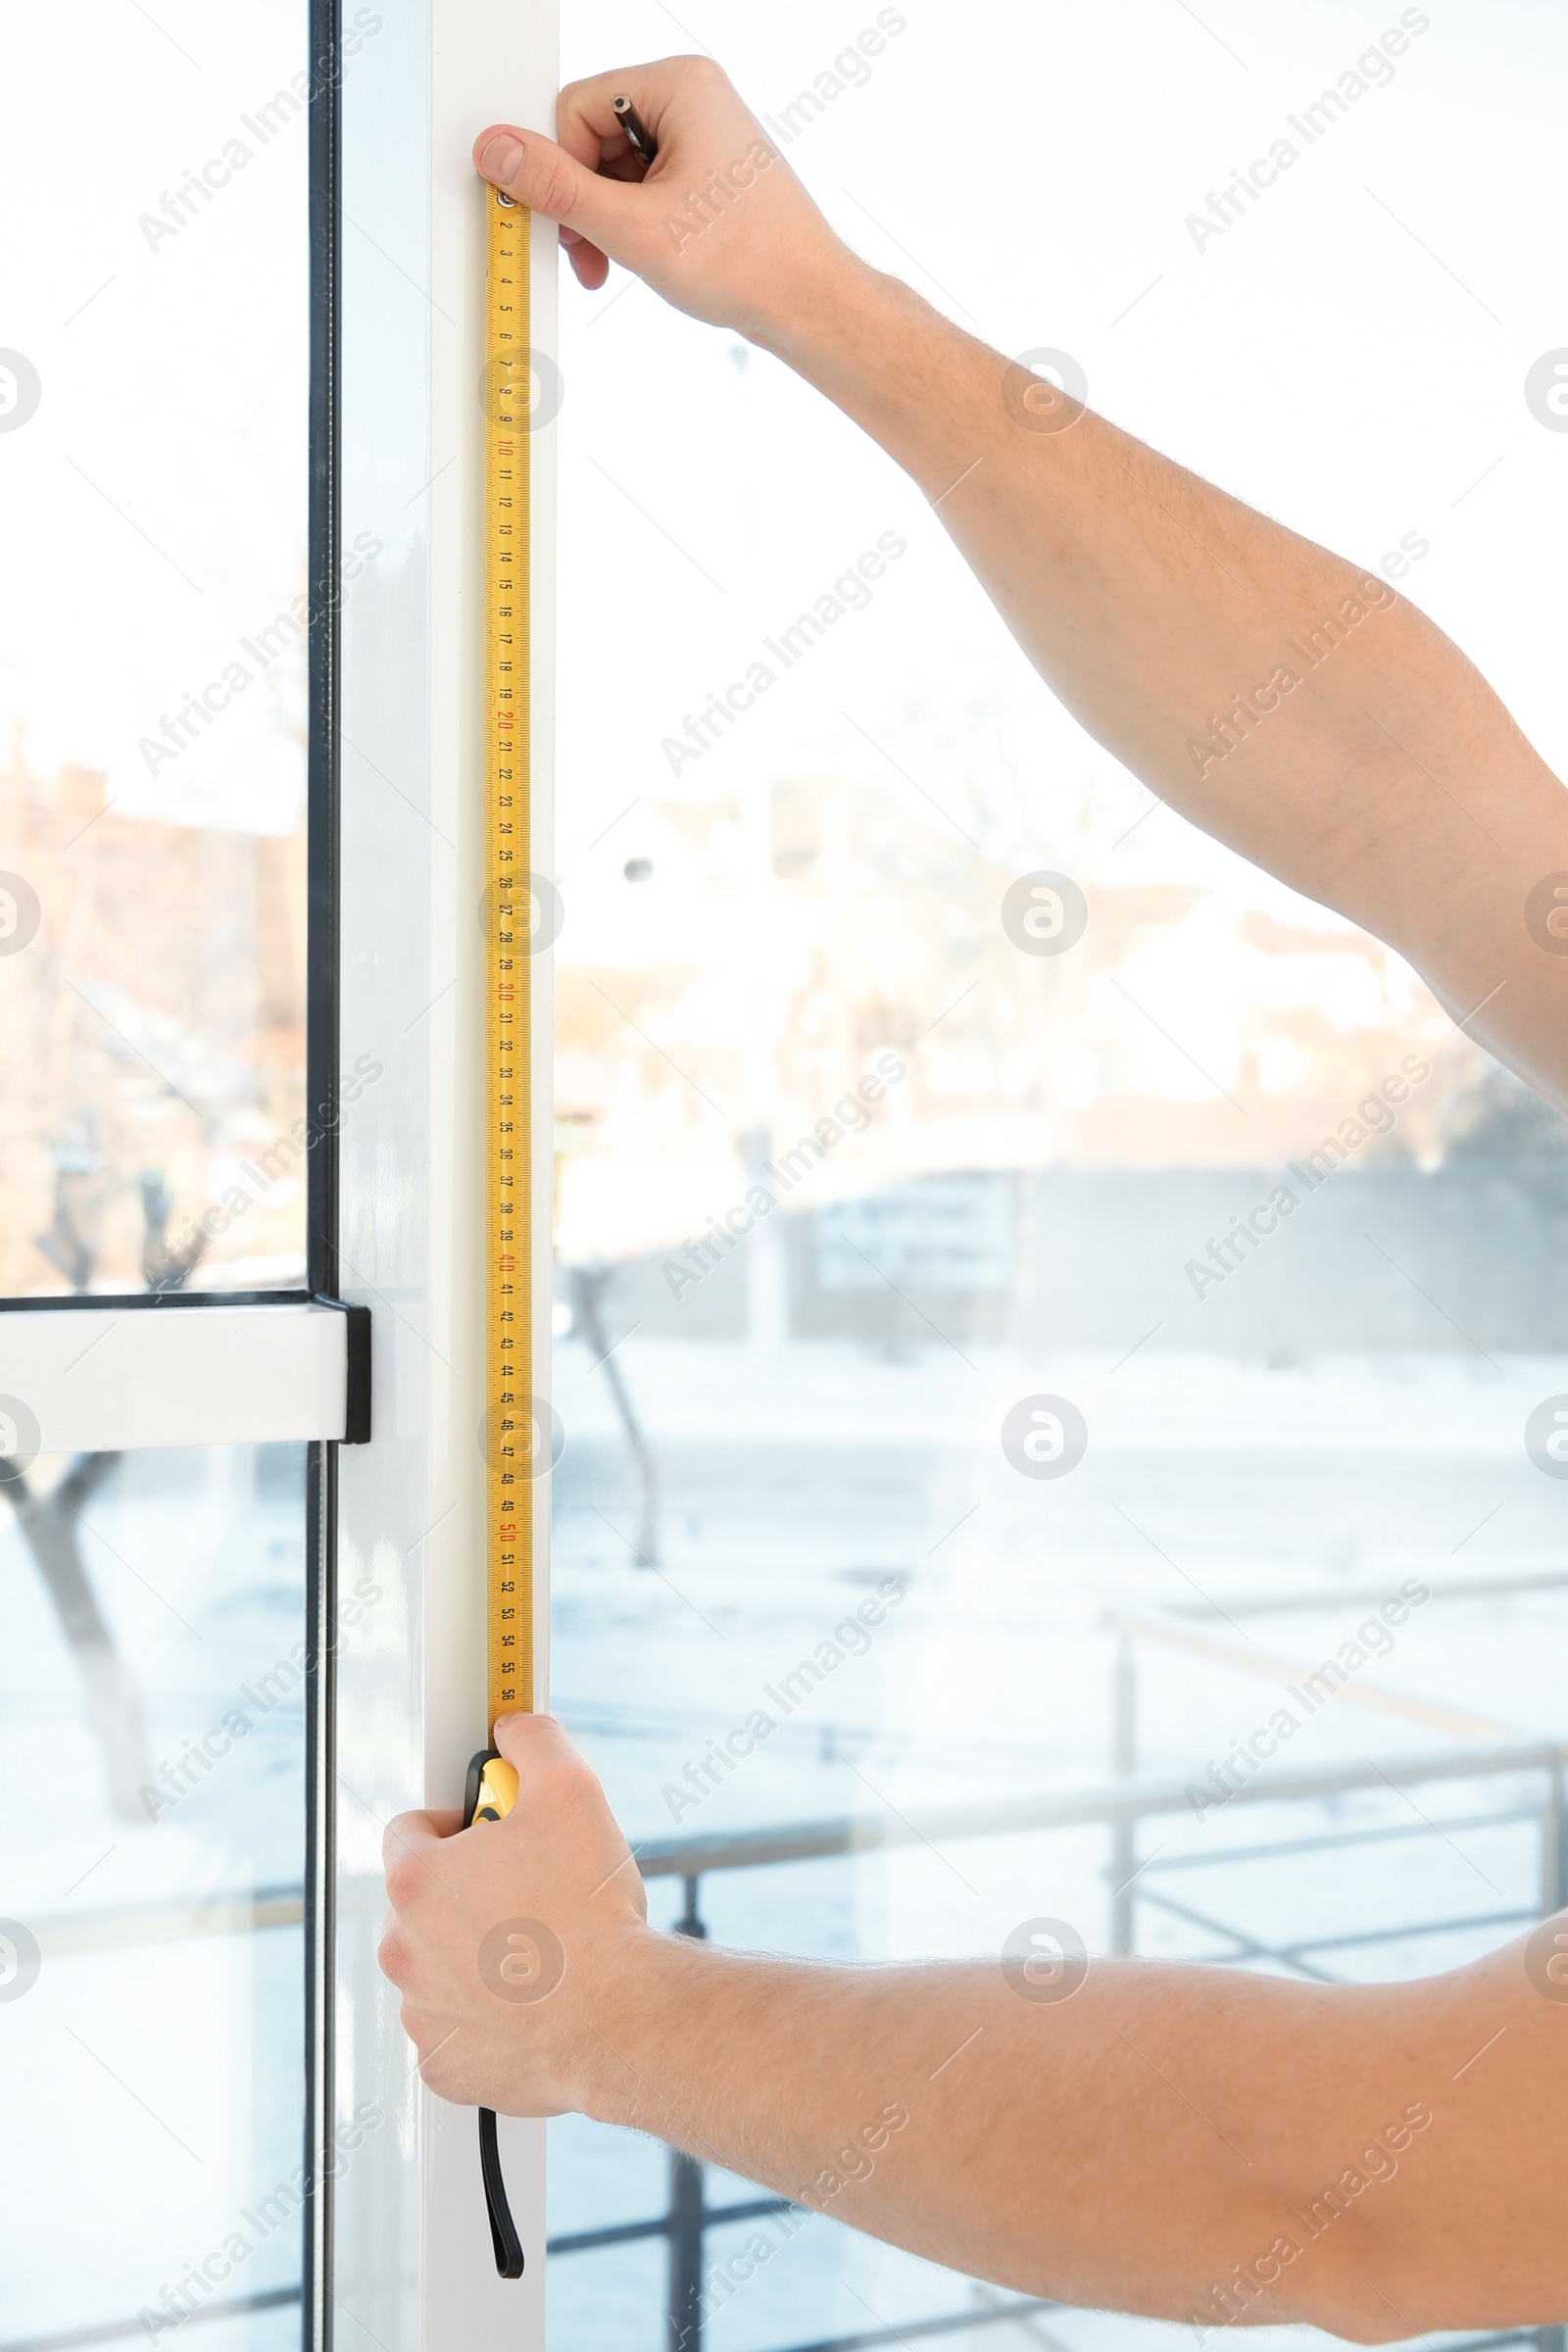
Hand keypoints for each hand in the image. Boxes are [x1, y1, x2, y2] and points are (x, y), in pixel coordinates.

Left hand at [378, 1713, 650, 2116]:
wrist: (620, 2017)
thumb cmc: (590, 1914)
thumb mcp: (571, 1790)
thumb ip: (532, 1742)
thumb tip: (515, 1728)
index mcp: (417, 1880)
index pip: (409, 1830)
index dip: (455, 1824)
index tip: (491, 1834)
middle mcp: (403, 1948)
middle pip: (421, 1903)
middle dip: (467, 1892)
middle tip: (528, 1890)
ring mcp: (422, 2012)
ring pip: (437, 1967)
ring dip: (474, 1955)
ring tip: (538, 1950)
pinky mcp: (446, 2065)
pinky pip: (456, 2029)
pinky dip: (486, 2017)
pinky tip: (533, 2002)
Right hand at [472, 56, 865, 350]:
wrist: (810, 305)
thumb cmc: (747, 262)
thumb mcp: (632, 226)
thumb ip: (556, 187)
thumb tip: (497, 150)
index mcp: (680, 84)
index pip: (576, 108)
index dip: (562, 171)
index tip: (564, 222)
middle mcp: (693, 97)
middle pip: (593, 137)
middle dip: (585, 203)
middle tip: (590, 254)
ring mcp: (702, 134)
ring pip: (615, 168)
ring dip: (605, 221)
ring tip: (618, 264)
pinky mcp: (707, 170)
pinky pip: (644, 185)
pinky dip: (632, 225)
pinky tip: (643, 259)